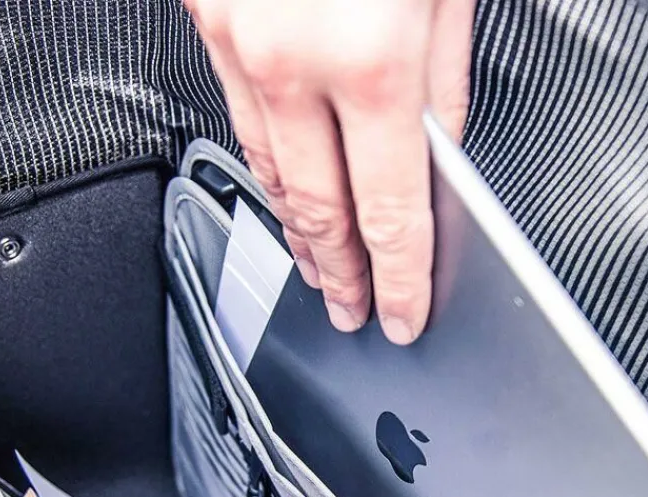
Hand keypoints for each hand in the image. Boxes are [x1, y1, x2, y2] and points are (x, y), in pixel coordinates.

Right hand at [186, 0, 475, 343]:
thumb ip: (442, 82)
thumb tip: (438, 158)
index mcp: (370, 58)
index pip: (389, 216)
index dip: (398, 281)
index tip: (403, 316)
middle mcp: (290, 58)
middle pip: (321, 213)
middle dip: (342, 276)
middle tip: (354, 311)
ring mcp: (235, 34)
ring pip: (269, 171)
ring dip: (299, 232)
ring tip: (320, 267)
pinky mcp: (205, 8)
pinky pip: (238, 115)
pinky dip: (266, 166)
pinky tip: (282, 189)